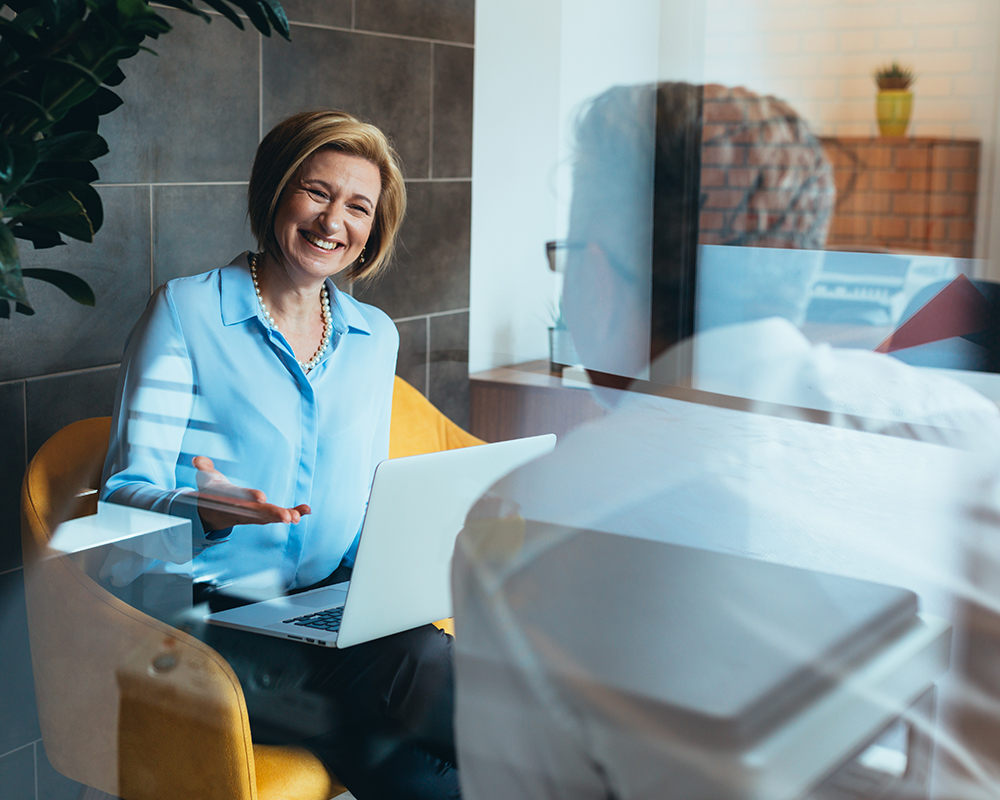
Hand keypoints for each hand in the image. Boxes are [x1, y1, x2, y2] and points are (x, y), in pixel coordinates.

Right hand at [192, 456, 310, 532]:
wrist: (213, 512)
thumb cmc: (212, 491)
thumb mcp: (205, 479)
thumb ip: (203, 468)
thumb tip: (198, 460)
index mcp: (230, 499)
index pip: (240, 498)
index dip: (250, 496)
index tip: (262, 497)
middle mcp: (243, 509)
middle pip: (258, 513)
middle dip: (273, 514)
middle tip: (288, 518)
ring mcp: (253, 514)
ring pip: (270, 517)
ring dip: (285, 516)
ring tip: (299, 517)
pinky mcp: (263, 515)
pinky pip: (279, 515)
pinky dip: (294, 512)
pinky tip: (307, 510)